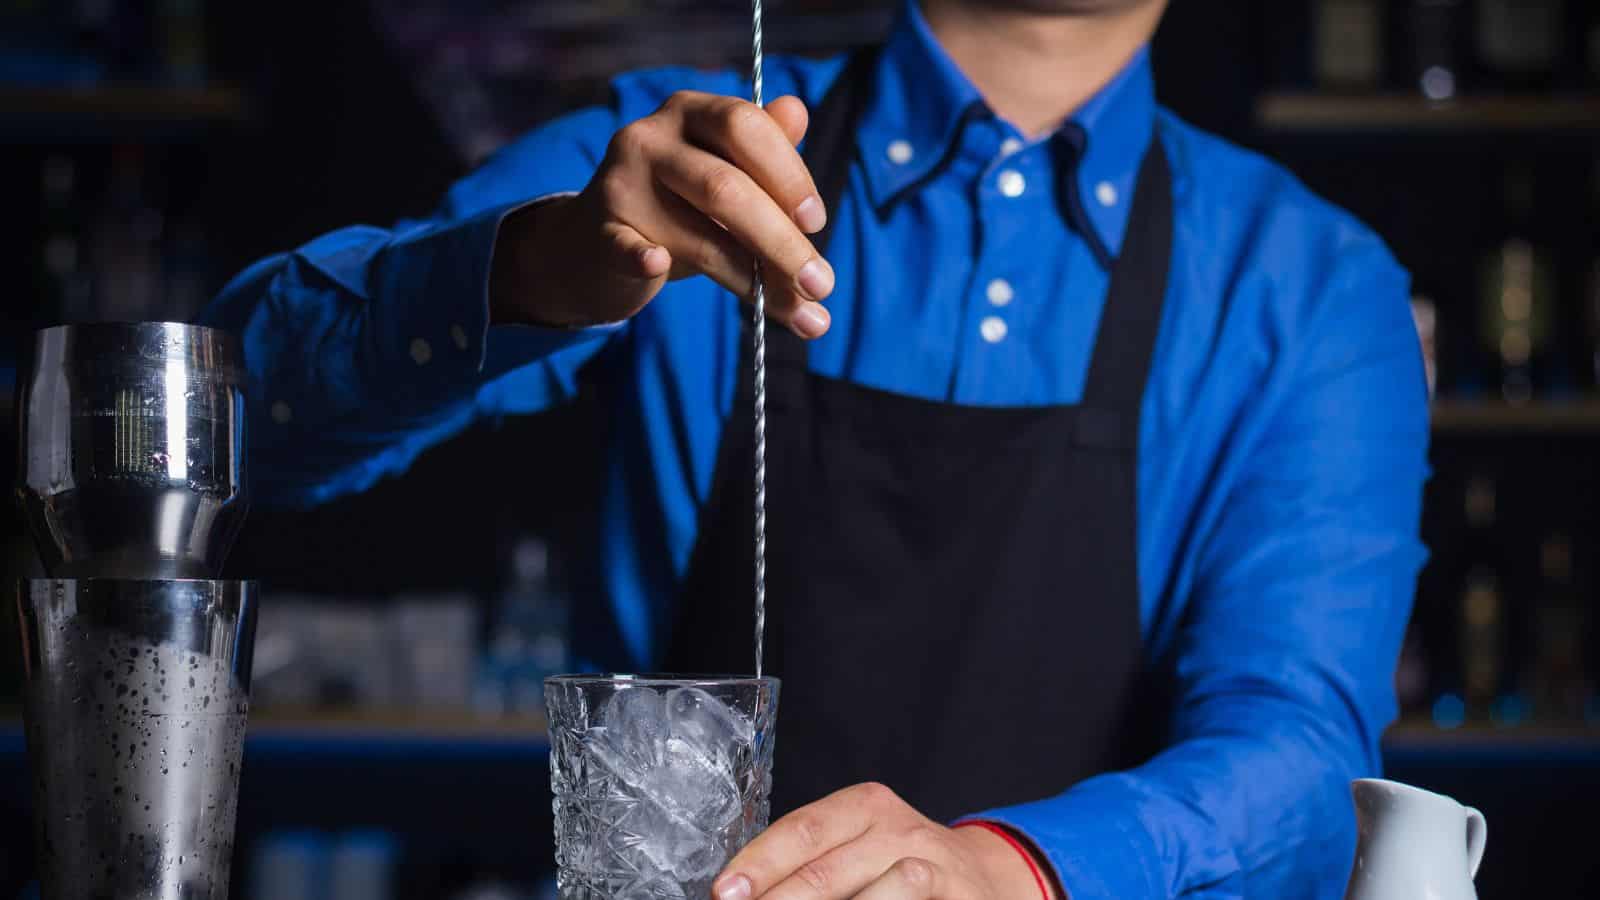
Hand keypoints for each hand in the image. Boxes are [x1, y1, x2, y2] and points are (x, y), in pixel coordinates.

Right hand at [490, 91, 834, 336]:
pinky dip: (642, 256)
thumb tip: (800, 110)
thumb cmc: (674, 204)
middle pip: (726, 186)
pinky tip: (657, 264)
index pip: (745, 127)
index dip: (789, 174)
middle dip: (782, 241)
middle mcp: (651, 138)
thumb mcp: (722, 169)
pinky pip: (625, 246)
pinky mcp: (601, 232)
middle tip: (821, 283)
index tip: (818, 223)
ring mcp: (620, 185)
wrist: (594, 242)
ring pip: (698, 232)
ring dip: (754, 278)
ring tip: (801, 313)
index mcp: (690, 112)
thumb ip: (763, 148)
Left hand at [712, 783, 1056, 899]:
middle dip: (780, 897)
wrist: (985, 879)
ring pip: (878, 888)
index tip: (725, 891)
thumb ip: (812, 861)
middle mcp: (898, 827)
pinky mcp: (955, 894)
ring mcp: (930, 862)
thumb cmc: (902, 864)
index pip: (802, 829)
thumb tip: (747, 888)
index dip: (759, 862)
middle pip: (827, 866)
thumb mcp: (860, 847)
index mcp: (865, 806)